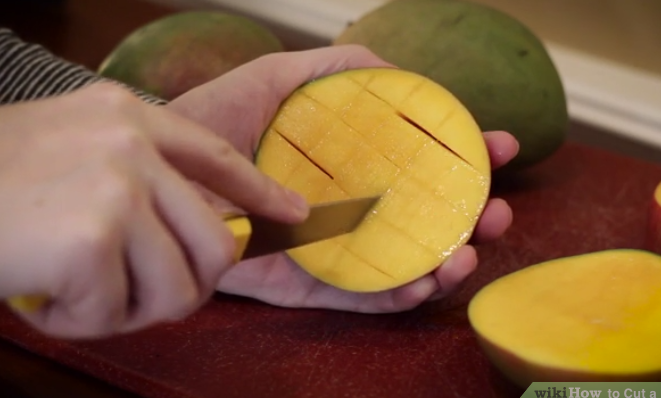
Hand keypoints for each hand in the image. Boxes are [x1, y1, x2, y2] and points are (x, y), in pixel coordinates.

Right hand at [0, 83, 308, 338]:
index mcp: (126, 116)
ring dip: (126, 308)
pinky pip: (120, 311)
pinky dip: (83, 322)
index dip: (260, 193)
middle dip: (186, 286)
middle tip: (136, 298)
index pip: (217, 158)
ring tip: (73, 291)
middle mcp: (130, 143)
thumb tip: (195, 230)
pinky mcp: (92, 236)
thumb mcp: (66, 154)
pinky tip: (46, 298)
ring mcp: (115, 185)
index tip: (293, 214)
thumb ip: (135, 183)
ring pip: (177, 285)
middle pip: (215, 240)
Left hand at [168, 45, 518, 312]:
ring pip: (405, 264)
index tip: (498, 146)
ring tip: (469, 251)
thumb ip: (332, 72)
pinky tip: (425, 280)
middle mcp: (349, 208)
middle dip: (472, 217)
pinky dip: (400, 295)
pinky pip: (363, 298)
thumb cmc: (212, 121)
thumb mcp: (275, 80)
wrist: (162, 172)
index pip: (420, 163)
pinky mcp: (307, 285)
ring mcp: (332, 249)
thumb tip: (394, 69)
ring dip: (448, 263)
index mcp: (349, 165)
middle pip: (424, 219)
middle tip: (498, 210)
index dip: (464, 155)